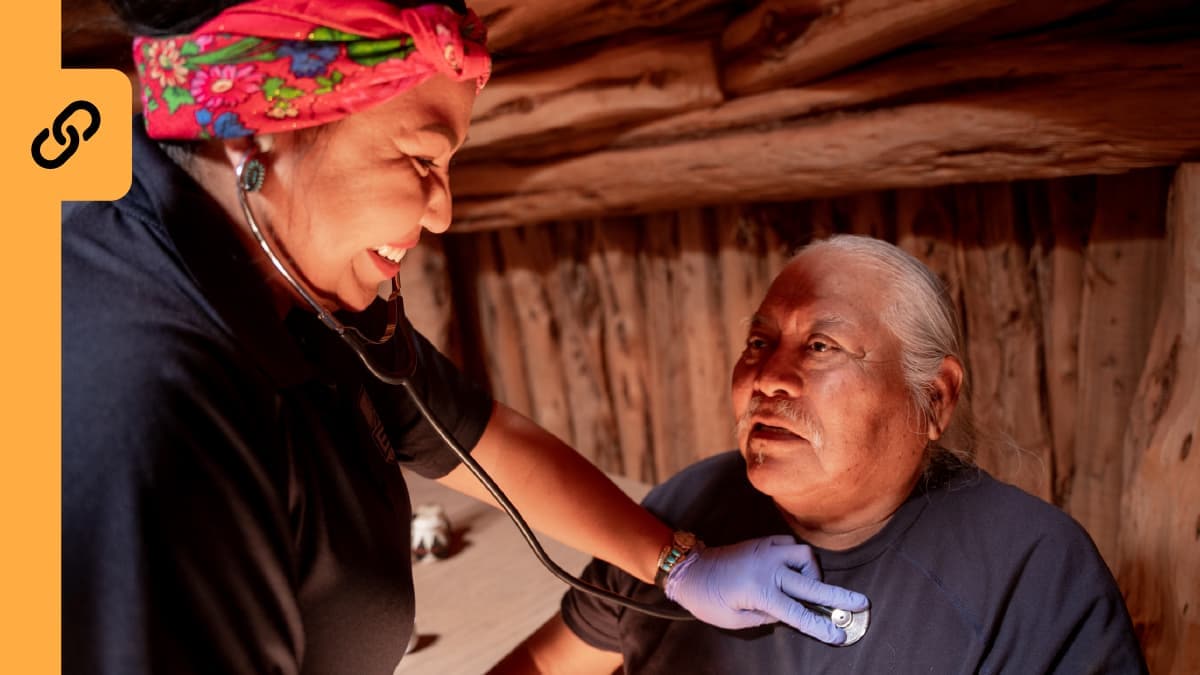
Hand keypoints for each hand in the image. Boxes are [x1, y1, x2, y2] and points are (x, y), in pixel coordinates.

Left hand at [664, 535, 868, 643]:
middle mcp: (768, 568)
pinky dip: (799, 557)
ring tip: (808, 586)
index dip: (821, 626)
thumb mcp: (736, 620)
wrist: (690, 569)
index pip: (799, 613)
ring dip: (813, 571)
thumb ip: (767, 617)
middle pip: (812, 583)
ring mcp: (766, 551)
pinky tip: (794, 569)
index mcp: (760, 592)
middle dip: (838, 596)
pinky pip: (791, 545)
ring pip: (805, 556)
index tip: (839, 634)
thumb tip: (790, 613)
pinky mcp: (763, 542)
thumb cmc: (709, 600)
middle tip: (860, 604)